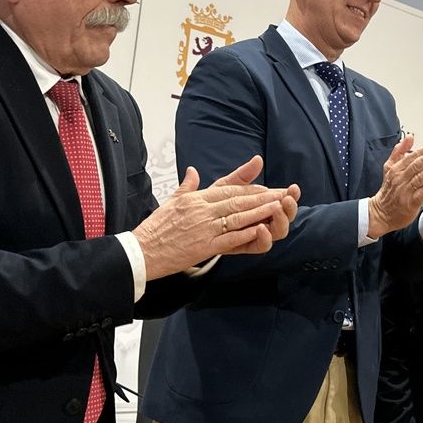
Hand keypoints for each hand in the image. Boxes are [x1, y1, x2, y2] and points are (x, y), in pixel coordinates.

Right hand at [133, 157, 300, 279]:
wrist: (140, 251)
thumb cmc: (155, 228)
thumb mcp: (171, 201)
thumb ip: (186, 186)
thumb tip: (192, 171)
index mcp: (195, 198)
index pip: (228, 189)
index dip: (250, 188)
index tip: (267, 188)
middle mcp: (201, 209)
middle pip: (238, 200)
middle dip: (263, 197)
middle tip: (283, 194)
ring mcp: (203, 227)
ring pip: (237, 217)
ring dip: (260, 212)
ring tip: (279, 208)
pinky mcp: (203, 246)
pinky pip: (229, 239)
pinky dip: (245, 234)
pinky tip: (260, 230)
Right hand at [368, 137, 422, 238]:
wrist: (381, 213)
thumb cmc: (388, 190)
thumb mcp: (390, 168)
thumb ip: (400, 152)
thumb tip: (409, 137)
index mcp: (396, 169)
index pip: (412, 156)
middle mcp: (400, 179)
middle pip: (417, 165)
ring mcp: (405, 192)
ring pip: (419, 178)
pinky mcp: (410, 204)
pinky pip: (420, 194)